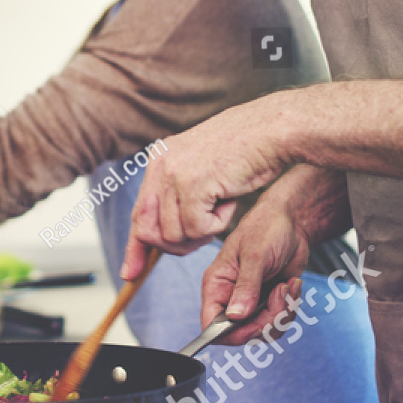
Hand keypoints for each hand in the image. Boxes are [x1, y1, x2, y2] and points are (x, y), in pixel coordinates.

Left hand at [120, 99, 292, 279]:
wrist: (272, 129)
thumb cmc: (247, 150)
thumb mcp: (202, 169)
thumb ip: (178, 194)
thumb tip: (157, 234)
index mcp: (159, 159)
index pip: (139, 212)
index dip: (134, 246)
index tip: (130, 272)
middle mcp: (160, 165)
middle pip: (149, 230)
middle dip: (174, 245)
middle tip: (205, 233)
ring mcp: (174, 174)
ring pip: (174, 235)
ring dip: (203, 231)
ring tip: (223, 203)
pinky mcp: (192, 185)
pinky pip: (197, 230)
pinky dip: (218, 224)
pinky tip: (230, 200)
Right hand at [198, 195, 309, 345]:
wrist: (292, 223)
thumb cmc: (266, 229)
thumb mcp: (255, 256)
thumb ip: (245, 287)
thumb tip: (235, 316)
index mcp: (217, 285)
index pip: (211, 324)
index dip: (231, 333)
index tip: (257, 324)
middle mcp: (230, 298)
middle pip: (242, 333)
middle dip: (267, 320)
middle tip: (280, 294)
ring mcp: (251, 302)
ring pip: (263, 330)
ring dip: (282, 313)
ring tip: (287, 287)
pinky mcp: (269, 303)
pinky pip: (279, 321)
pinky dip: (290, 307)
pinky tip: (292, 285)